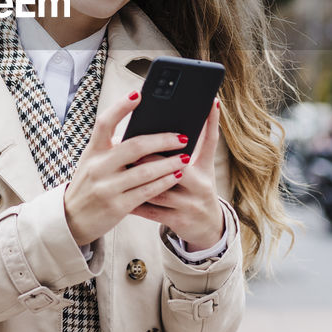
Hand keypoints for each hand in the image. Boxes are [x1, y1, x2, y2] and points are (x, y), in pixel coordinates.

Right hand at [64, 91, 188, 246]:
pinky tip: (176, 176)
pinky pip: (147, 191)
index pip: (104, 122)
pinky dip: (164, 182)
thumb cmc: (89, 185)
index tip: (138, 93)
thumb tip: (145, 131)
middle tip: (182, 137)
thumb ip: (112, 149)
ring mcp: (106, 187)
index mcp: (92, 151)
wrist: (71, 219)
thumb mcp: (93, 162)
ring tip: (185, 157)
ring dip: (169, 163)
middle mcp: (97, 167)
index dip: (121, 107)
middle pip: (134, 146)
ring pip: (145, 170)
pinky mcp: (117, 206)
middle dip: (162, 140)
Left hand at [131, 99, 223, 250]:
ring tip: (121, 167)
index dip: (212, 122)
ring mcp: (189, 205)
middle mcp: (201, 186)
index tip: (209, 103)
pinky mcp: (178, 221)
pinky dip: (135, 201)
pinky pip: (151, 210)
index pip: (210, 141)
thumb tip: (185, 116)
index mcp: (205, 169)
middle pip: (177, 166)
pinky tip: (119, 193)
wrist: (208, 228)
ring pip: (160, 189)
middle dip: (153, 156)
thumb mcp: (203, 169)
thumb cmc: (198, 191)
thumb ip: (196, 145)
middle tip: (133, 143)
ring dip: (139, 178)